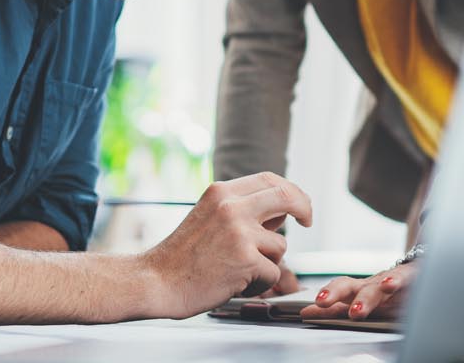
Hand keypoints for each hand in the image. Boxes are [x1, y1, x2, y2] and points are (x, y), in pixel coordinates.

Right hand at [141, 172, 311, 317]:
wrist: (156, 281)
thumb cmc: (181, 257)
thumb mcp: (208, 217)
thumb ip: (241, 211)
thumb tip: (280, 213)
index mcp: (221, 193)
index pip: (269, 180)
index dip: (291, 190)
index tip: (298, 205)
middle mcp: (232, 207)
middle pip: (287, 197)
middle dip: (304, 208)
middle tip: (307, 221)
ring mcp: (240, 233)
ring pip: (279, 245)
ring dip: (267, 262)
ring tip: (237, 271)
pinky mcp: (246, 260)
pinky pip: (273, 273)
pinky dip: (259, 284)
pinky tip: (234, 284)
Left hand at [300, 262, 416, 320]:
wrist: (420, 271)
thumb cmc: (388, 291)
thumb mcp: (362, 301)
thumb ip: (337, 309)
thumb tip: (305, 313)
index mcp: (358, 290)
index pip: (335, 292)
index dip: (322, 300)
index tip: (306, 312)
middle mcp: (370, 284)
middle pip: (349, 286)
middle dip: (334, 293)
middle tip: (322, 302)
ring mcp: (388, 281)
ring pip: (374, 288)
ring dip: (364, 299)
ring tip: (356, 311)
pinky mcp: (410, 276)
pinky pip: (402, 277)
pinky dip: (395, 280)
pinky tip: (389, 285)